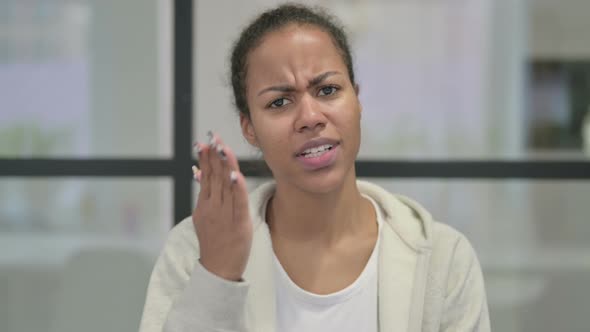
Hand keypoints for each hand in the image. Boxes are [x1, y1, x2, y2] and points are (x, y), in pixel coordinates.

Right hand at [192, 132, 251, 281]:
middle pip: (214, 176)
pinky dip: (236, 188)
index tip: (204, 141)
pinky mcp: (239, 222)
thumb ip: (203, 193)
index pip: (205, 175)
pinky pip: (238, 202)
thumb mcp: (203, 215)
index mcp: (204, 204)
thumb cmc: (214, 241)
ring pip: (225, 185)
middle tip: (213, 136)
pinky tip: (235, 175)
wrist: (218, 269)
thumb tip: (198, 171)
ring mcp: (225, 214)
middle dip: (214, 155)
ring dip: (224, 165)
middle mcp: (213, 206)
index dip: (206, 157)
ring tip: (222, 147)